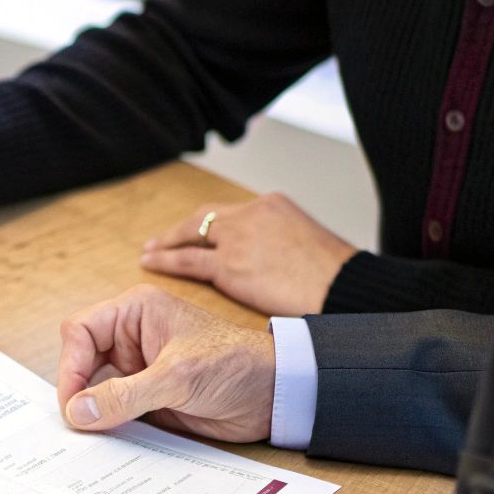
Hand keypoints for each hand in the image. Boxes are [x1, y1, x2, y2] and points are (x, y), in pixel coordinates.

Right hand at [56, 284, 274, 440]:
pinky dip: (109, 425)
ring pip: (96, 388)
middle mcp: (132, 337)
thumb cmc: (236, 364)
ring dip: (92, 410)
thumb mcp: (176, 378)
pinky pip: (116, 410)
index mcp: (135, 312)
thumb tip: (78, 410)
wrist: (276, 395)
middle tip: (78, 423)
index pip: (81, 331)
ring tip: (89, 436)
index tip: (73, 402)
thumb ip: (125, 395)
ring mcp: (139, 368)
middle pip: (82, 360)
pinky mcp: (149, 396)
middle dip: (77, 390)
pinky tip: (107, 441)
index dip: (71, 366)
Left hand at [140, 193, 358, 315]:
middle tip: (163, 238)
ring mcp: (238, 238)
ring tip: (149, 251)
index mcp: (273, 204)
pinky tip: (152, 263)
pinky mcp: (229, 265)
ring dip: (166, 243)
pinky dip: (165, 261)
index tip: (198, 232)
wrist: (344, 289)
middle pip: (206, 216)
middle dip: (183, 228)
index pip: (231, 212)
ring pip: (190, 234)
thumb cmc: (337, 278)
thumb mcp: (311, 245)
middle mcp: (251, 214)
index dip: (212, 225)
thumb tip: (272, 261)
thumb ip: (283, 244)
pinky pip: (186, 260)